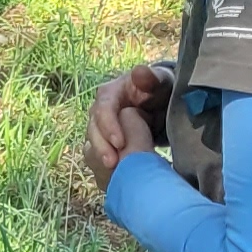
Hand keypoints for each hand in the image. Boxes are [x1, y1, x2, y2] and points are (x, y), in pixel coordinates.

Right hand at [78, 62, 171, 181]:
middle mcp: (99, 112)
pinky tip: (113, 180)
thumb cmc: (160, 91)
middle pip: (92, 130)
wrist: (159, 103)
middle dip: (101, 148)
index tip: (120, 142)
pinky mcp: (103, 143)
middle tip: (113, 165)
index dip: (108, 126)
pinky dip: (101, 169)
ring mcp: (99, 129)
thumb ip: (151, 78)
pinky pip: (95, 157)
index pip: (102, 109)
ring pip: (90, 145)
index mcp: (110, 94)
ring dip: (99, 161)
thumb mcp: (161, 82)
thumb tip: (139, 72)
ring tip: (112, 175)